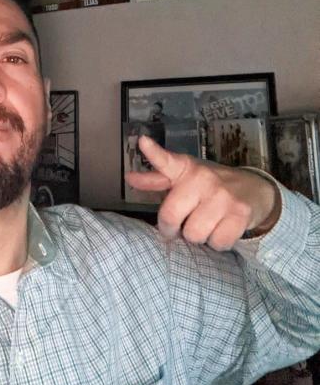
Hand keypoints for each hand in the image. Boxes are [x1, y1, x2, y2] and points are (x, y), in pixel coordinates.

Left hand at [126, 136, 280, 249]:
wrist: (254, 190)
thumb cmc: (208, 186)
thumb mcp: (184, 178)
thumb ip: (157, 179)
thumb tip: (130, 178)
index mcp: (185, 168)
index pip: (166, 160)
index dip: (153, 152)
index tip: (142, 141)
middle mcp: (202, 179)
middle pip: (171, 216)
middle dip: (172, 228)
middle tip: (179, 226)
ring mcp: (222, 196)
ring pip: (194, 234)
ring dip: (198, 236)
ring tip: (206, 224)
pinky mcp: (240, 214)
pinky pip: (217, 243)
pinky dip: (217, 242)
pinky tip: (221, 229)